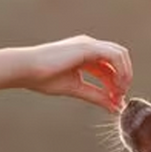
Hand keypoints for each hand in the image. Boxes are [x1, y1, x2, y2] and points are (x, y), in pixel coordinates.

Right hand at [17, 35, 131, 110]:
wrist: (26, 68)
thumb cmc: (42, 78)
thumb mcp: (75, 88)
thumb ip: (95, 95)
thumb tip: (113, 107)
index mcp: (84, 54)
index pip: (108, 67)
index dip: (115, 84)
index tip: (115, 102)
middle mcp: (89, 46)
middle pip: (117, 59)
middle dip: (123, 78)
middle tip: (119, 97)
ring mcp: (89, 44)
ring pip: (120, 55)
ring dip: (124, 74)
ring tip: (119, 93)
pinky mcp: (88, 46)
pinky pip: (114, 55)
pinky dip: (120, 71)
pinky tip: (116, 86)